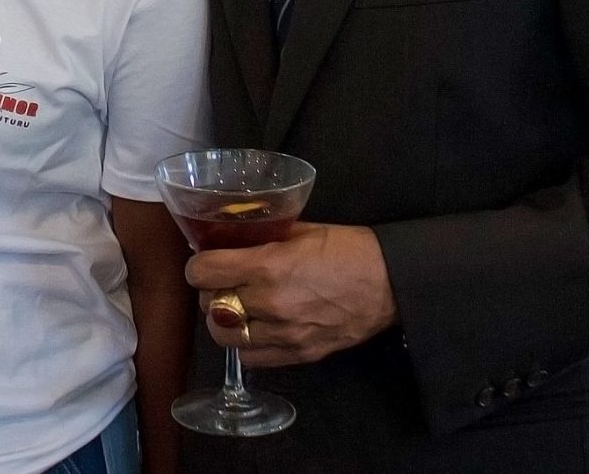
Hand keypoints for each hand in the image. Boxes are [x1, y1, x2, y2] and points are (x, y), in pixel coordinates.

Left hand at [185, 222, 397, 367]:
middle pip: (210, 305)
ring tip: (237, 307)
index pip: (203, 273)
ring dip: (224, 321)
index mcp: (268, 267)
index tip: (203, 263)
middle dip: (211, 292)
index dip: (197, 267)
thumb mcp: (300, 230)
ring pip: (225, 337)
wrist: (391, 283)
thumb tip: (229, 239)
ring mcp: (285, 334)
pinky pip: (251, 358)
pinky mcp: (299, 355)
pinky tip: (257, 328)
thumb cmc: (347, 248)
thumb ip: (261, 238)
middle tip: (222, 282)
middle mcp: (270, 304)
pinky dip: (246, 344)